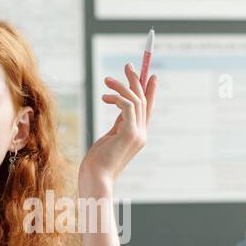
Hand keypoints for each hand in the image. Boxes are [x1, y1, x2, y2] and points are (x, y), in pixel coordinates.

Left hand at [82, 62, 156, 192]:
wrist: (95, 180)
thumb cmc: (97, 164)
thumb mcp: (109, 138)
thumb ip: (118, 124)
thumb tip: (119, 107)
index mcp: (137, 135)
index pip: (147, 108)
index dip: (149, 90)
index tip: (148, 74)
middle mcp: (141, 134)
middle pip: (143, 100)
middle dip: (137, 80)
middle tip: (127, 65)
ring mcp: (137, 134)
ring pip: (136, 100)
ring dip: (122, 85)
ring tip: (106, 80)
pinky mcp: (129, 134)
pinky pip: (128, 106)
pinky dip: (118, 97)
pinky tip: (105, 97)